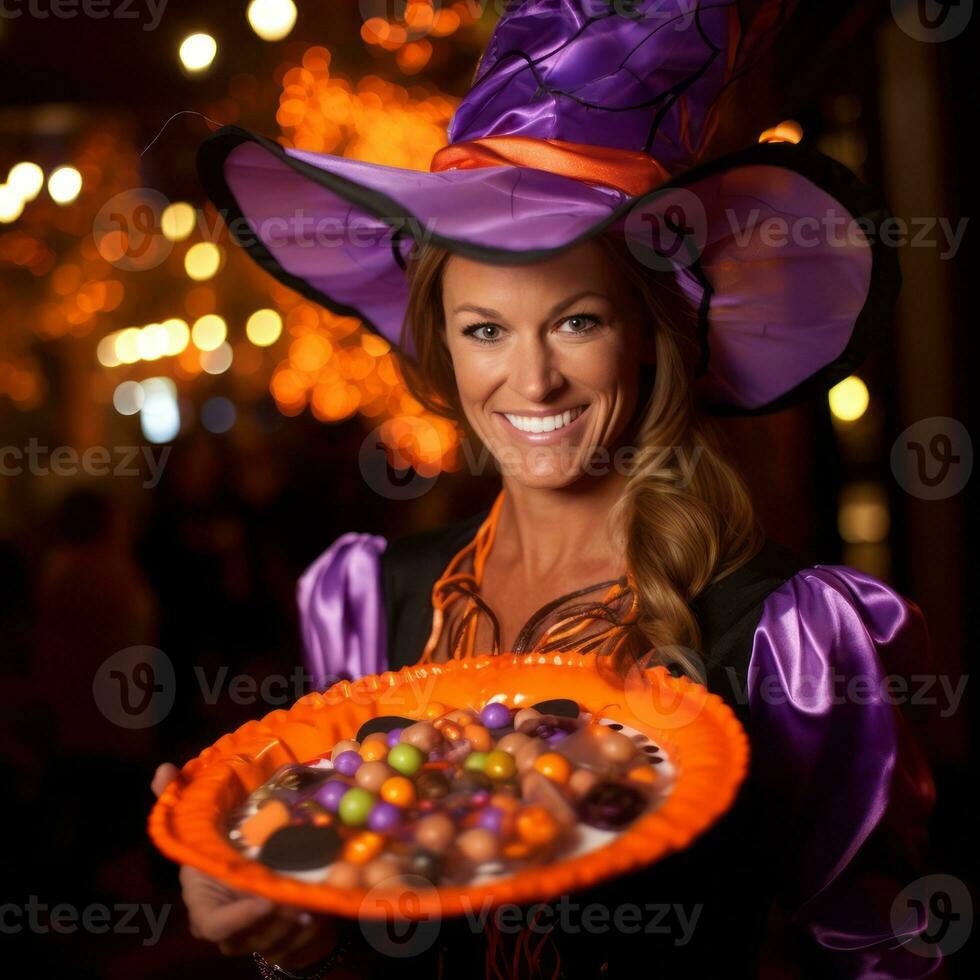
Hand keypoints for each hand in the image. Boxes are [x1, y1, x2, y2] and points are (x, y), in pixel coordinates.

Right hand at [152, 762, 341, 971]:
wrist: (254, 867)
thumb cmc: (225, 842)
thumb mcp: (206, 820)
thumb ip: (180, 798)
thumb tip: (163, 769)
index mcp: (204, 902)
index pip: (213, 926)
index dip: (238, 920)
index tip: (266, 900)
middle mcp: (227, 929)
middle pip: (250, 938)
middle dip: (274, 921)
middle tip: (298, 899)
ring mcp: (252, 939)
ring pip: (274, 943)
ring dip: (294, 927)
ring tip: (312, 902)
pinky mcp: (278, 943)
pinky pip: (295, 947)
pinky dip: (309, 933)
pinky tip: (320, 910)